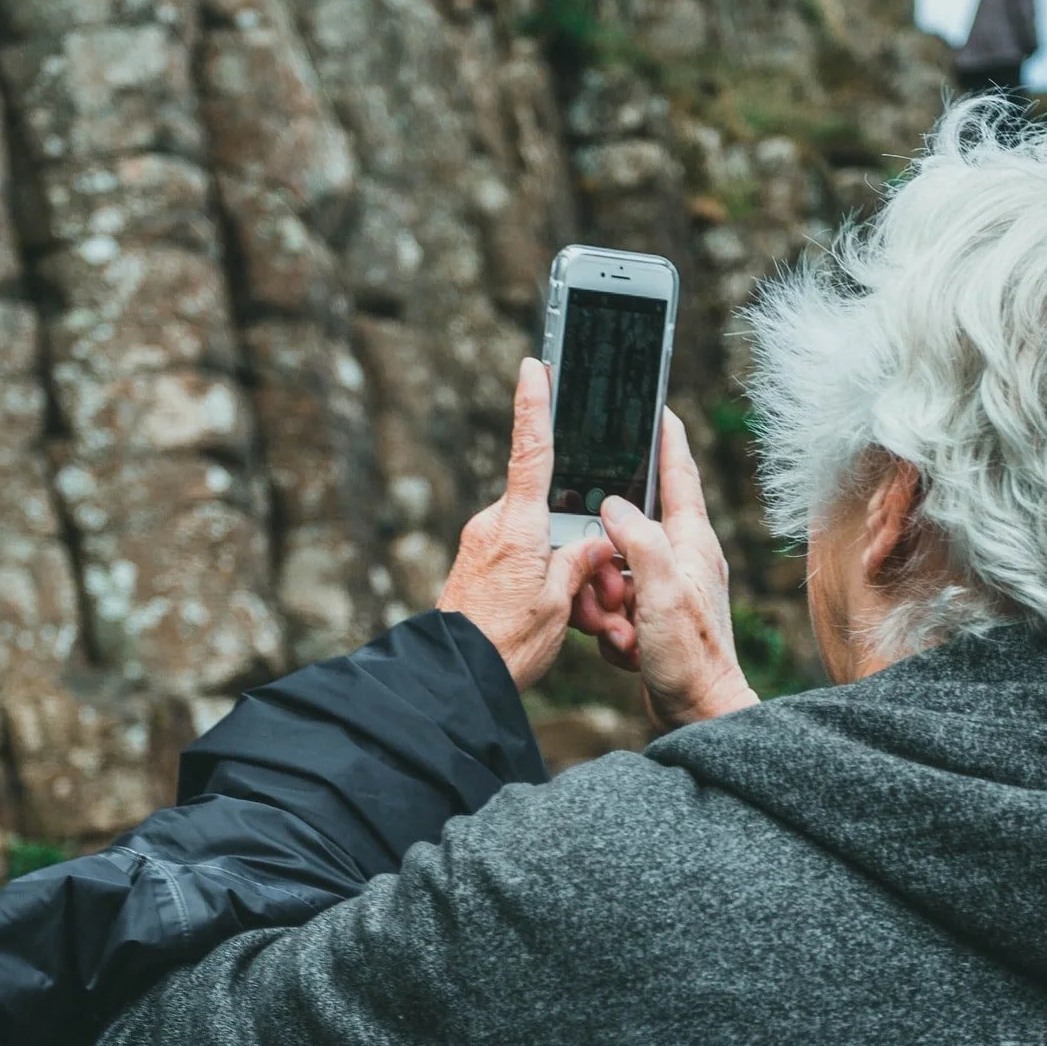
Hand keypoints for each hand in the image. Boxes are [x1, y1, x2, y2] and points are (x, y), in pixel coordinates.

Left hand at [437, 359, 615, 689]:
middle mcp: (494, 526)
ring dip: (561, 569)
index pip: (530, 451)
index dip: (534, 405)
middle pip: (548, 509)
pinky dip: (541, 580)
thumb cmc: (505, 645)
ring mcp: (481, 545)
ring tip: (573, 616)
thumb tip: (593, 543)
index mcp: (517, 526)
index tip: (533, 366)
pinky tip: (552, 617)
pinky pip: (519, 558)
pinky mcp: (476, 565)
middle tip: (593, 590)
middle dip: (576, 540)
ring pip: (537, 538)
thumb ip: (579, 564)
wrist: (453, 679)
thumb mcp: (557, 605)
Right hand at [569, 410, 758, 730]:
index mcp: (692, 543)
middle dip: (605, 554)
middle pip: (628, 529)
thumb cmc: (690, 658)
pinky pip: (616, 605)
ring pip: (614, 570)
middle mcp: (683, 560)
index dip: (665, 438)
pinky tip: (624, 647)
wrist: (699, 715)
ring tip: (618, 628)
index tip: (655, 407)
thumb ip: (639, 541)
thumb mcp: (662, 592)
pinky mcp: (654, 618)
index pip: (678, 475)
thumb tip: (614, 505)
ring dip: (604, 598)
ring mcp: (668, 589)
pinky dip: (611, 626)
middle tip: (608, 588)